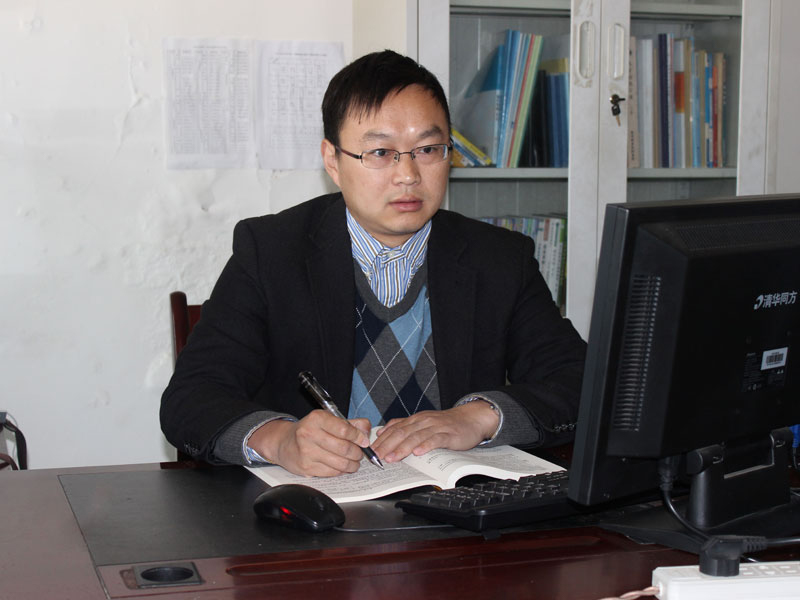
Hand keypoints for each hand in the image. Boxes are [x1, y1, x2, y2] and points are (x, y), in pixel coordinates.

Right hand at [248, 410, 371, 476]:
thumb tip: (367, 432)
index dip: (359, 437)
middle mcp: (309, 434)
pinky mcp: (306, 467)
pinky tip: (341, 466)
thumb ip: (350, 423)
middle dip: (357, 453)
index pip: (344, 429)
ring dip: (352, 464)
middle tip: (360, 453)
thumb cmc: (310, 430)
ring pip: (340, 463)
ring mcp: (307, 452)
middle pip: (344, 448)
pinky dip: (341, 470)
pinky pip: (333, 472)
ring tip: (354, 461)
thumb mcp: (328, 420)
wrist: (284, 443)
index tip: (364, 441)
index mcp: (317, 418)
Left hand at [371, 401, 498, 463]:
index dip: (382, 440)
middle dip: (387, 446)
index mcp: (415, 419)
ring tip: (392, 458)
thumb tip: (382, 430)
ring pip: (416, 437)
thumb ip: (403, 425)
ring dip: (402, 448)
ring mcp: (436, 427)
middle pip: (402, 433)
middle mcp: (423, 421)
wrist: (470, 418)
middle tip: (377, 457)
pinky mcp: (448, 434)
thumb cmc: (446, 423)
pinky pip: (435, 440)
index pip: (394, 429)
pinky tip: (418, 452)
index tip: (371, 451)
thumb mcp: (422, 422)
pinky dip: (426, 446)